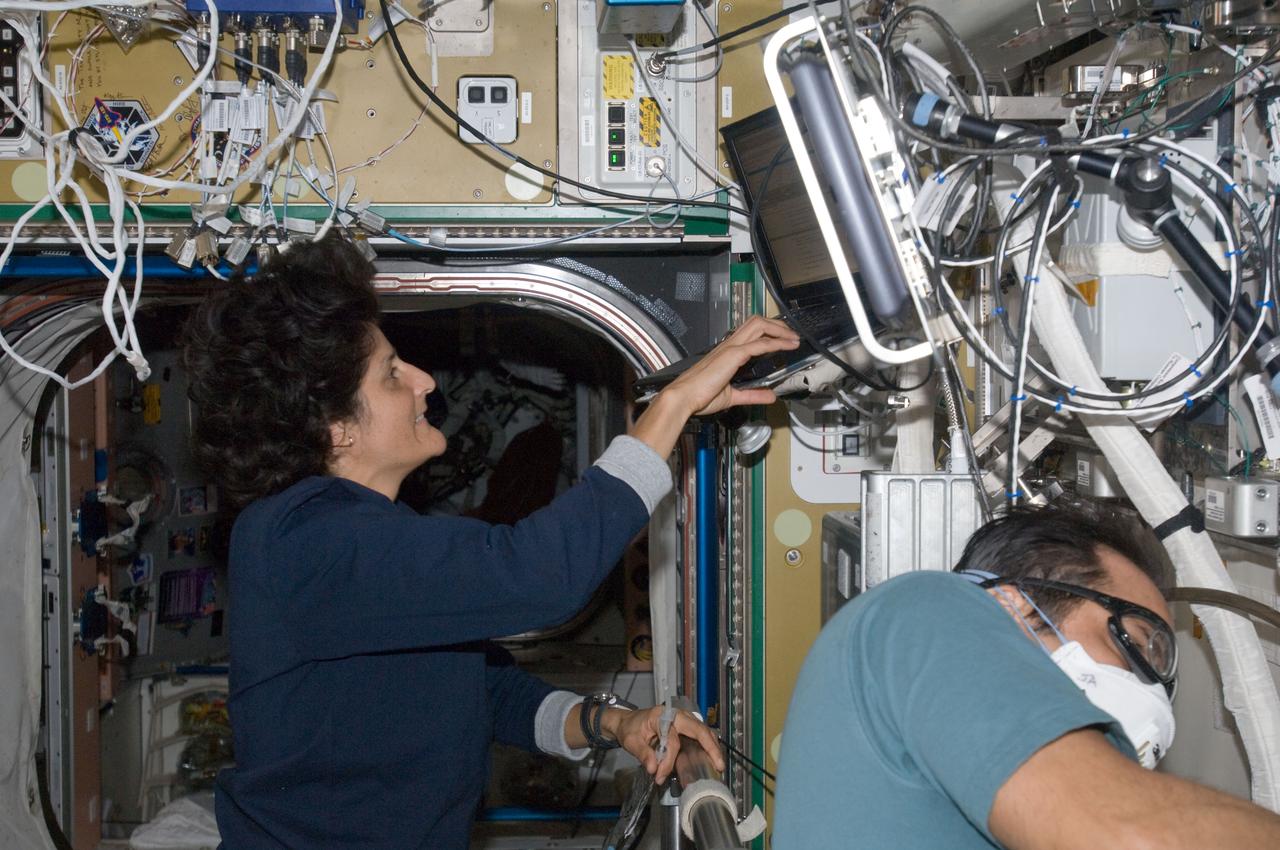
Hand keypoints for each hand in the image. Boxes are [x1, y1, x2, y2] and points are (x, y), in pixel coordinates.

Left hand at [603, 705, 726, 784]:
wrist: (628, 721)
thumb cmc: (630, 729)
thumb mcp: (631, 741)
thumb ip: (643, 754)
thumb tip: (654, 769)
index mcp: (662, 716)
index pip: (672, 741)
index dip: (668, 761)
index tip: (660, 776)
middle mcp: (677, 715)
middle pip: (698, 730)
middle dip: (710, 748)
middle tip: (718, 766)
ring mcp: (683, 719)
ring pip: (703, 731)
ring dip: (712, 746)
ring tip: (718, 764)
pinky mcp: (686, 726)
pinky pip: (700, 734)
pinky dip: (708, 745)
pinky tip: (712, 757)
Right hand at [660, 316, 800, 417]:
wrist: (684, 398)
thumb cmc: (699, 396)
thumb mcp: (732, 396)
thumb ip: (752, 394)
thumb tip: (770, 395)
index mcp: (727, 352)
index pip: (750, 331)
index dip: (769, 331)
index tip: (784, 338)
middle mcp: (729, 345)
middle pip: (757, 322)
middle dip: (777, 324)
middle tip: (792, 334)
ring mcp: (731, 348)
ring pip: (759, 326)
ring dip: (779, 329)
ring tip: (794, 338)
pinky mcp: (733, 355)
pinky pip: (760, 344)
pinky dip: (777, 343)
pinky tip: (788, 346)